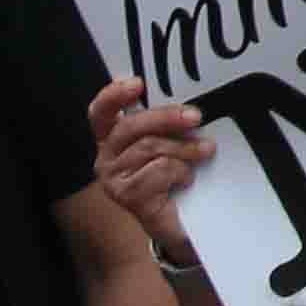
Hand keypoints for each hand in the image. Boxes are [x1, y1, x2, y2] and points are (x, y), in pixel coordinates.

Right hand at [87, 74, 210, 264]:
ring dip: (184, 147)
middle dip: (166, 117)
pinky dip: (181, 171)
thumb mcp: (169, 144)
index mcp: (112, 139)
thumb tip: (183, 105)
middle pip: (130, 126)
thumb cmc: (175, 177)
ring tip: (204, 151)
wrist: (183, 222)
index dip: (114, 95)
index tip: (137, 84)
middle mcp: (106, 158)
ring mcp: (114, 179)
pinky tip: (186, 179)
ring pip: (149, 147)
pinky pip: (159, 171)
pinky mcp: (128, 197)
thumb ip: (164, 125)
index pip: (101, 112)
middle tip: (195, 116)